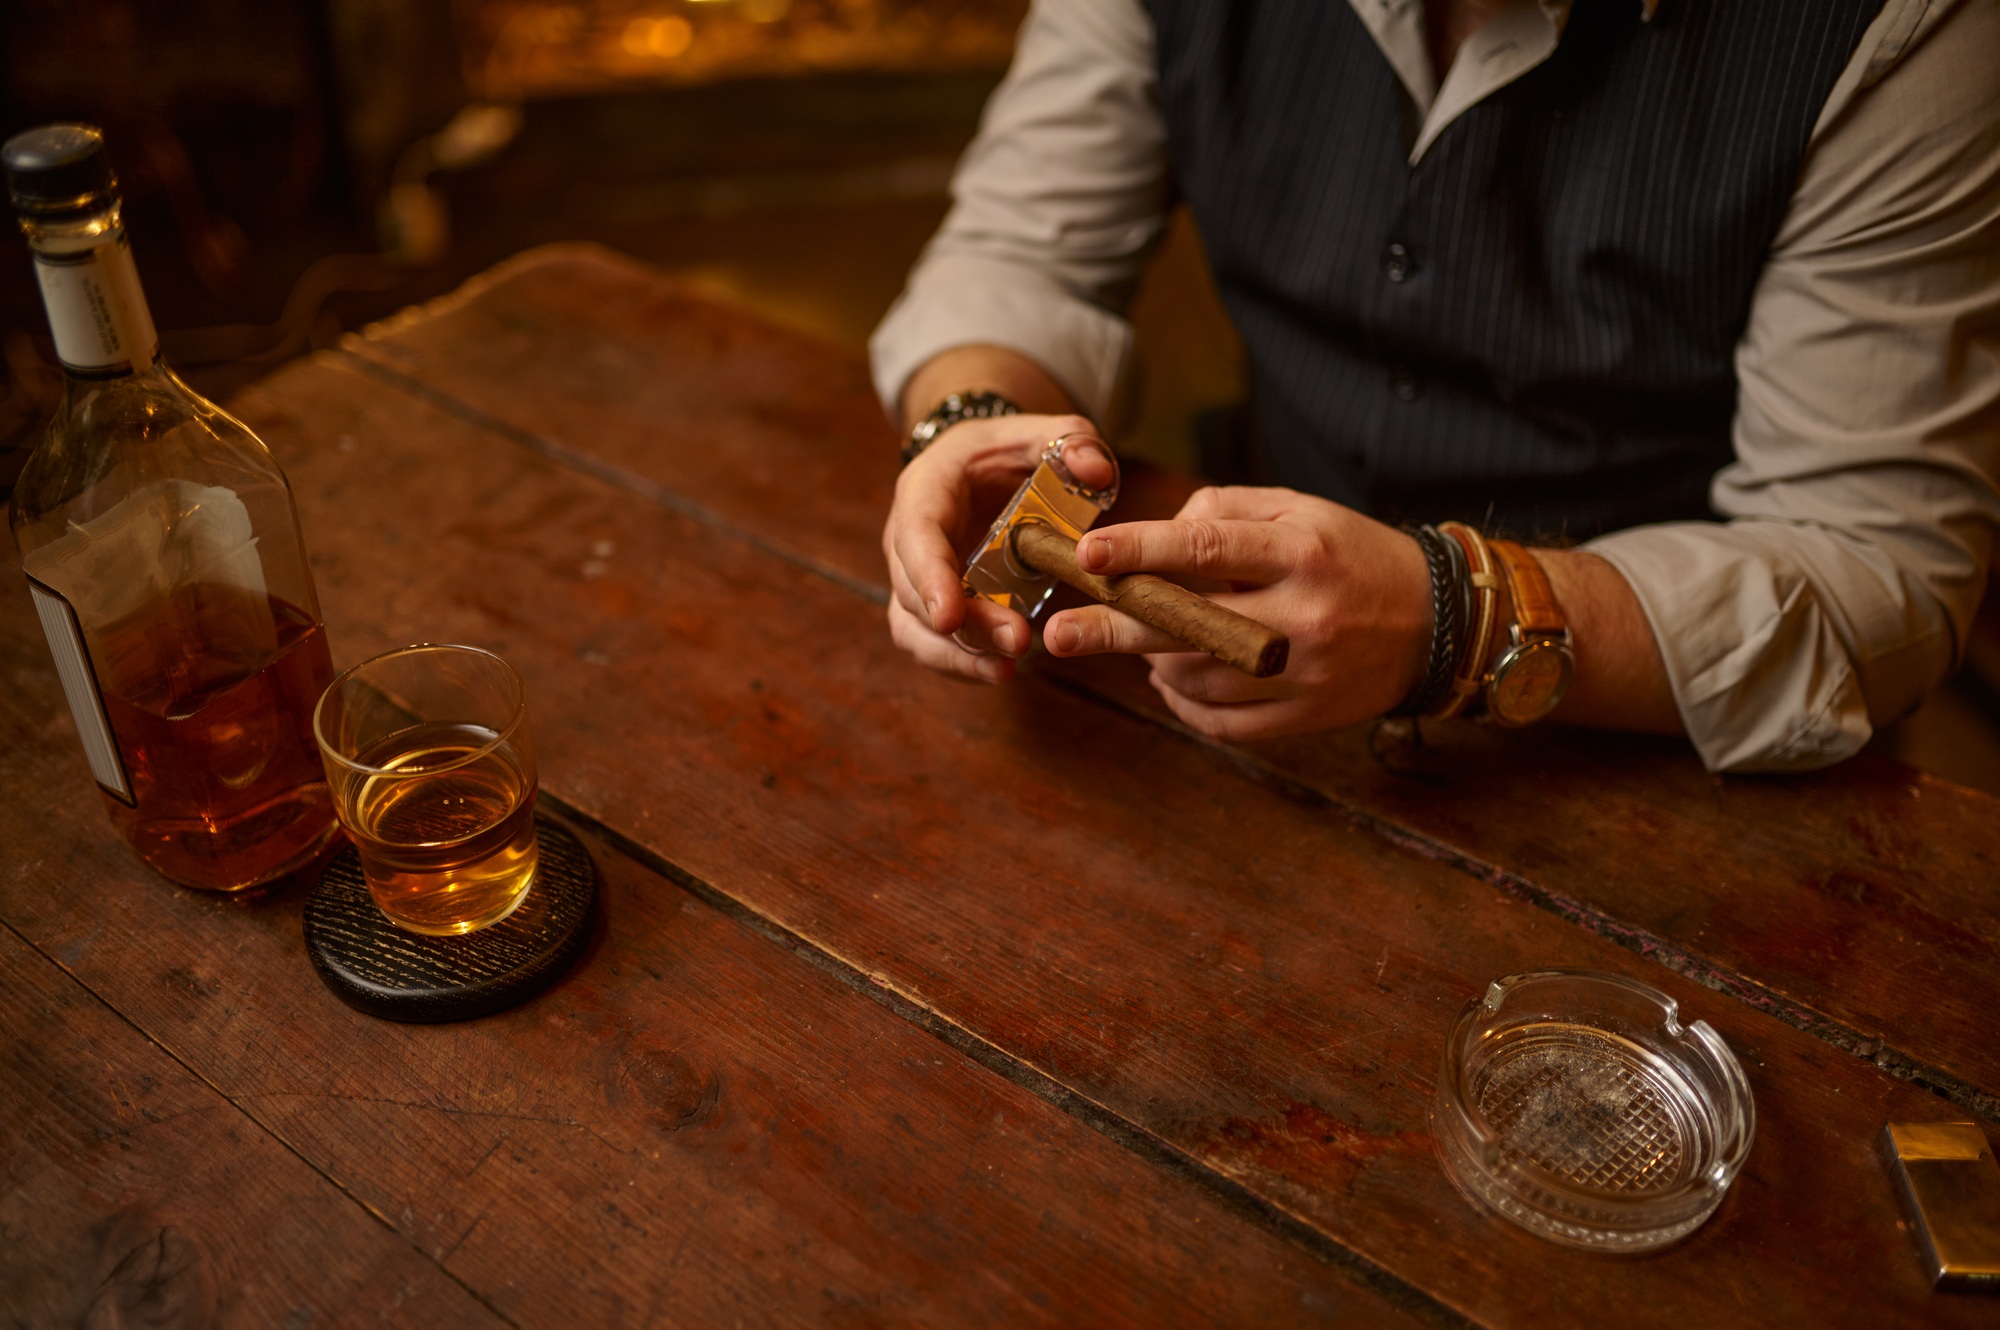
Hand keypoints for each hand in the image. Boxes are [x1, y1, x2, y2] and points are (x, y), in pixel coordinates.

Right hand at [882, 413, 1115, 682]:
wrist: (980, 465)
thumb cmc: (1009, 450)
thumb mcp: (1046, 431)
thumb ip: (1073, 441)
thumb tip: (1097, 473)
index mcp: (927, 489)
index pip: (916, 535)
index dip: (929, 577)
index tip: (948, 616)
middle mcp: (907, 536)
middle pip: (915, 593)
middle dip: (962, 625)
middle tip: (1016, 641)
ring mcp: (915, 575)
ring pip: (914, 628)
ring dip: (957, 655)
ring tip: (1004, 670)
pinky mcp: (933, 603)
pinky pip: (933, 643)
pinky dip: (962, 662)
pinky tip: (1001, 670)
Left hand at [1043, 486, 1432, 738]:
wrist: (1436, 623)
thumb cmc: (1350, 554)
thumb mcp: (1300, 511)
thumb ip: (1225, 510)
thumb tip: (1154, 538)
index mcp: (1302, 551)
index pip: (1208, 547)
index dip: (1143, 551)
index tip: (1088, 557)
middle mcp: (1305, 614)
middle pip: (1190, 625)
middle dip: (1114, 629)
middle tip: (1056, 634)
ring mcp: (1307, 675)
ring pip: (1198, 677)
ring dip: (1152, 661)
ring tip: (1134, 642)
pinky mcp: (1307, 719)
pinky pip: (1222, 721)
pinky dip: (1184, 702)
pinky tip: (1170, 678)